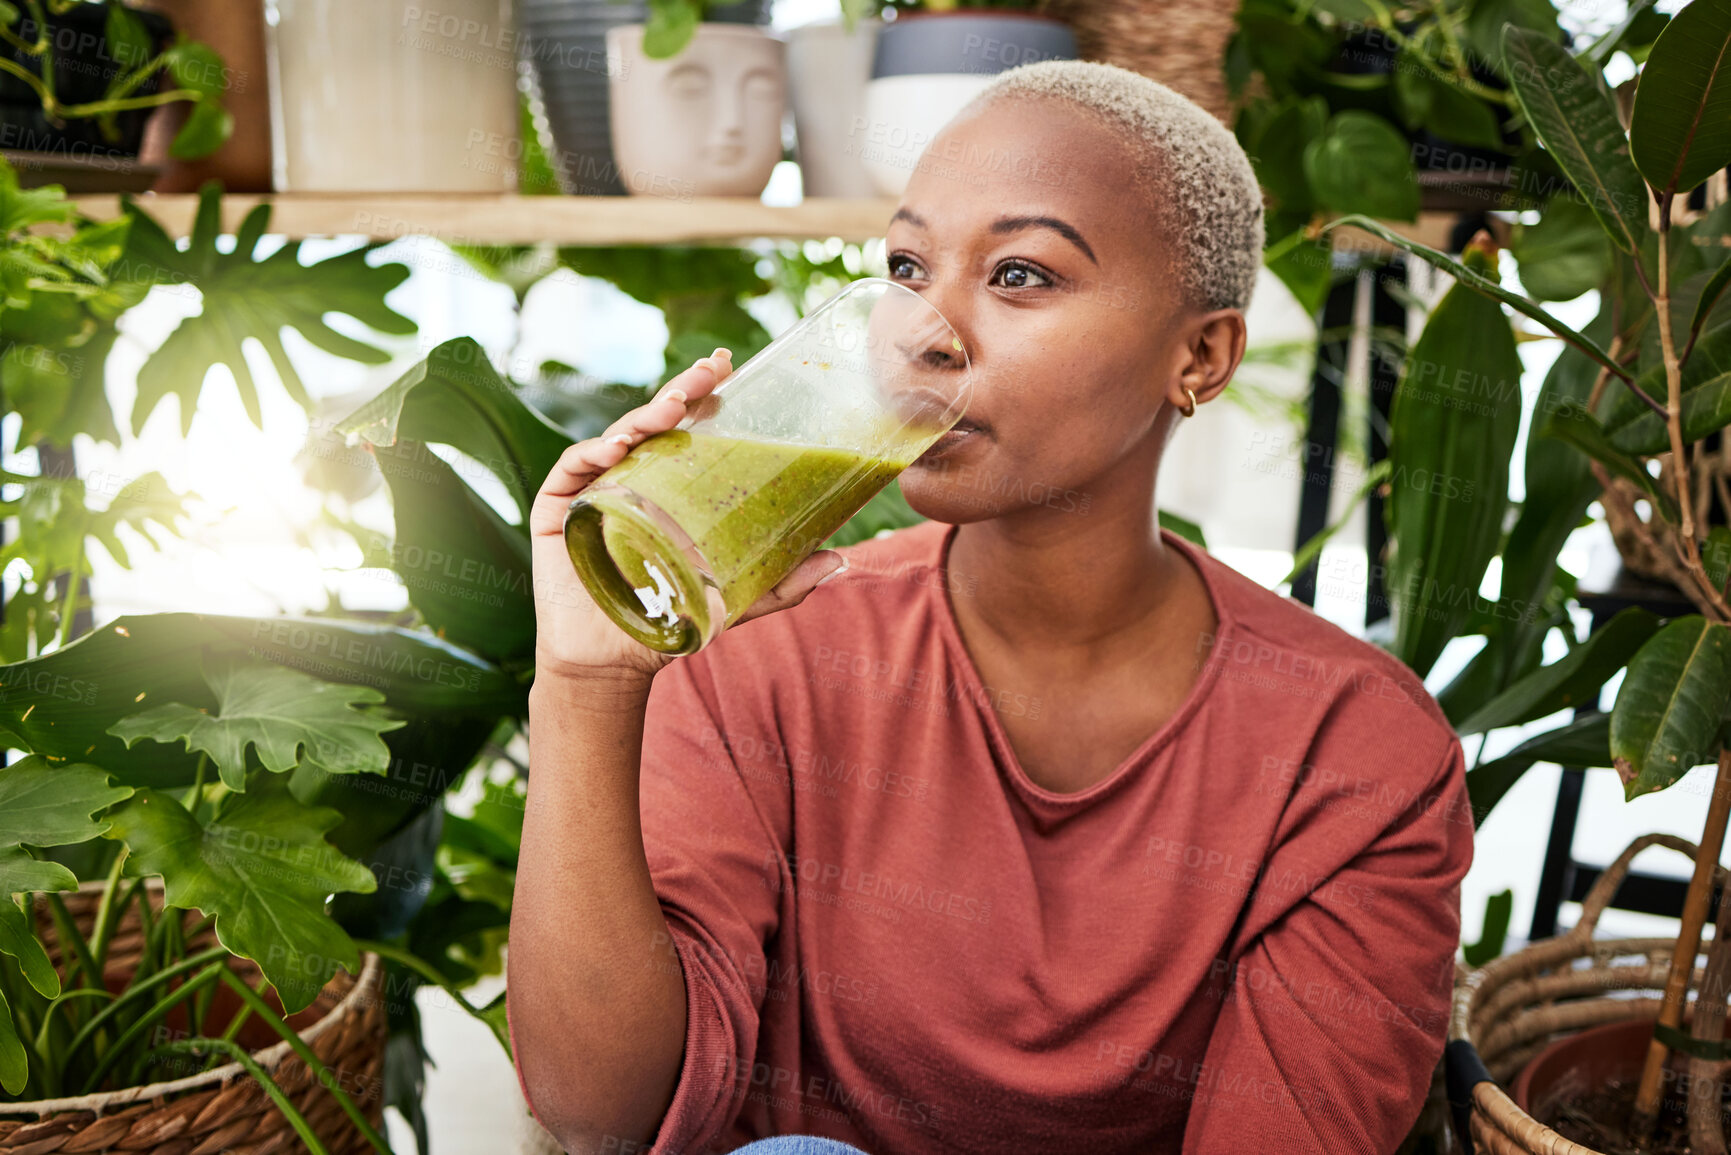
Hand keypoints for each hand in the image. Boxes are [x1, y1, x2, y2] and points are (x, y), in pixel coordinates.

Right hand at [528, 348, 848, 686]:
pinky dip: (591, 454)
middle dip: (680, 391)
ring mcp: (592, 490)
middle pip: (654, 422)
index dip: (703, 395)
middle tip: (708, 372)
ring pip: (616, 437)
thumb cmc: (670, 620)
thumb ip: (783, 582)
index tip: (727, 367)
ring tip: (670, 408)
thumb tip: (840, 559)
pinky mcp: (558, 510)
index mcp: (668, 485)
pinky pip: (572, 470)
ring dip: (642, 417)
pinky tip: (615, 447)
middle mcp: (630, 477)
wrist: (612, 660)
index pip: (687, 429)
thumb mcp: (734, 597)